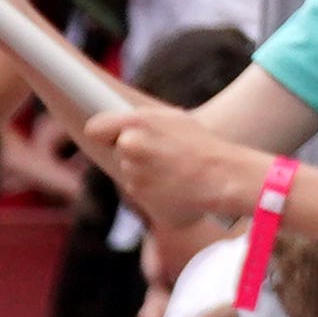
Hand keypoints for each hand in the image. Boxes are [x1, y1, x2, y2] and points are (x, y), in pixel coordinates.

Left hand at [89, 95, 268, 250]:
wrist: (222, 177)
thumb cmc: (202, 145)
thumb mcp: (174, 121)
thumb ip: (141, 124)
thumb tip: (118, 132)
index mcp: (138, 123)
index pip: (95, 128)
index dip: (104, 133)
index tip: (112, 136)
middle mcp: (130, 147)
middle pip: (117, 150)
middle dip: (134, 153)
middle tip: (161, 153)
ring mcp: (132, 174)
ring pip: (129, 170)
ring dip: (144, 171)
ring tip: (173, 169)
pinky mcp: (138, 196)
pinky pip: (139, 189)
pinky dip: (152, 188)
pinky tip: (173, 184)